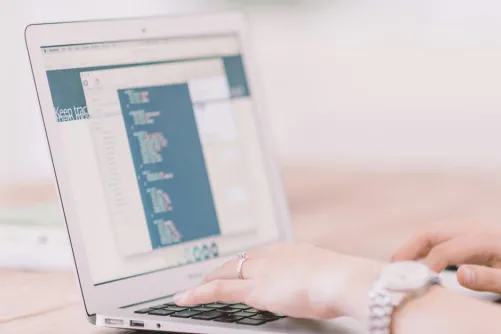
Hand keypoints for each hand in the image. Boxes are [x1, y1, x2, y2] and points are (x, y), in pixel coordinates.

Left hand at [174, 242, 382, 320]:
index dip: (245, 262)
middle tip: (211, 275)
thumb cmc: (341, 279)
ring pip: (225, 272)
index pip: (259, 255)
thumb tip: (316, 283)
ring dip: (209, 279)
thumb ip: (314, 276)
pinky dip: (199, 294)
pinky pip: (219, 290)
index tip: (241, 266)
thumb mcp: (326, 273)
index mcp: (289, 250)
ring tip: (195, 288)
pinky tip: (184, 298)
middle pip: (239, 260)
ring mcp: (260, 271)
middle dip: (223, 268)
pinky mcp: (253, 289)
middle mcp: (271, 255)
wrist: (339, 279)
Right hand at [392, 227, 500, 293]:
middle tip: (392, 266)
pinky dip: (423, 246)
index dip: (426, 265)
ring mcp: (471, 229)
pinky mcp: (470, 234)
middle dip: (410, 247)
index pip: (445, 250)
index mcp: (486, 239)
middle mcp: (475, 228)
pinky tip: (417, 260)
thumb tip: (460, 274)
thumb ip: (490, 279)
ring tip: (399, 264)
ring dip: (413, 246)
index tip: (413, 282)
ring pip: (433, 232)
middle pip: (433, 232)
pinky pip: (440, 236)